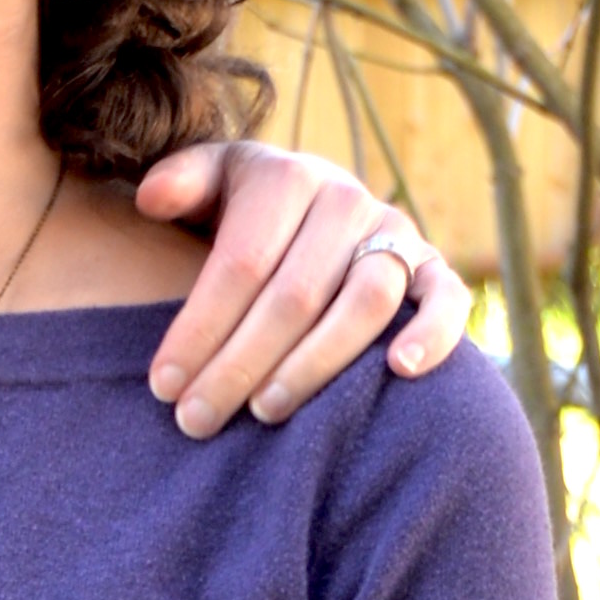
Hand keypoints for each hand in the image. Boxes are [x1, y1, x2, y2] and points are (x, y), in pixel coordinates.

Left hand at [133, 141, 466, 428]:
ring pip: (364, 304)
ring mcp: (395, 235)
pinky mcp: (434, 268)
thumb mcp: (211, 184)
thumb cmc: (245, 211)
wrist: (312, 206)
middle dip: (240, 364)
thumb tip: (152, 197)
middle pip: (295, 294)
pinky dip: (434, 334)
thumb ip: (182, 183)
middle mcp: (347, 201)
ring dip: (314, 365)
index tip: (162, 386)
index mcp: (287, 178)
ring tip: (265, 413)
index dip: (200, 328)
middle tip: (196, 421)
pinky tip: (399, 372)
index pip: (241, 263)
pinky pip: (446, 300)